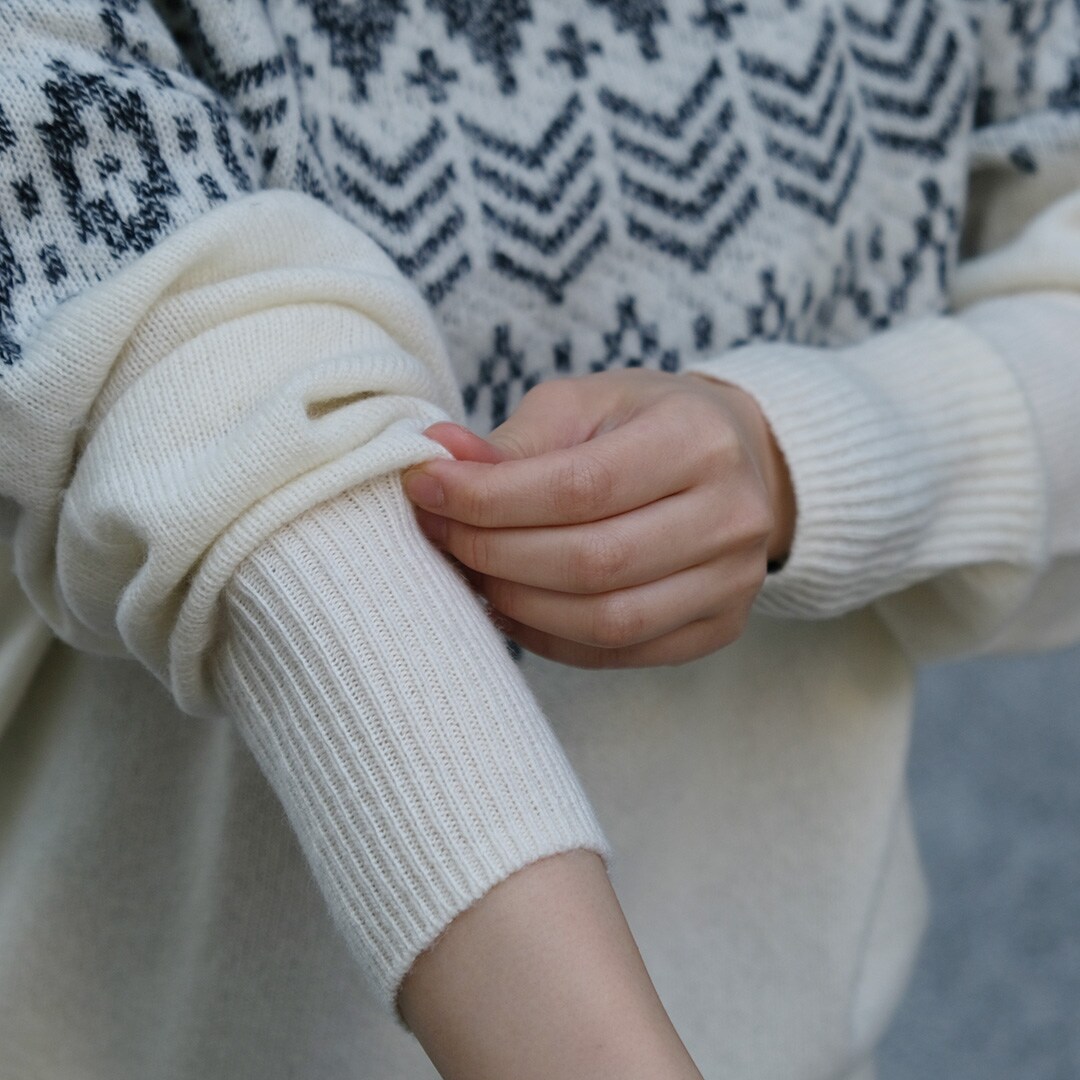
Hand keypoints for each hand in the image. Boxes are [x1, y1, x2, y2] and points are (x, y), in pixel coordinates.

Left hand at [404, 370, 794, 667]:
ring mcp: (733, 582)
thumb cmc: (644, 424)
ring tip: (472, 571)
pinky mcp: (718, 628)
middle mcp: (731, 516)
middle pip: (591, 562)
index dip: (491, 498)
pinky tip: (512, 606)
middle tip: (439, 533)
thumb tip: (436, 461)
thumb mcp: (582, 406)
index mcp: (698, 440)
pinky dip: (550, 637)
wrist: (732, 460)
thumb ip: (514, 443)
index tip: (427, 488)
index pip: (580, 487)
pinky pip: (620, 653)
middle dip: (494, 553)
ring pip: (606, 621)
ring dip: (517, 602)